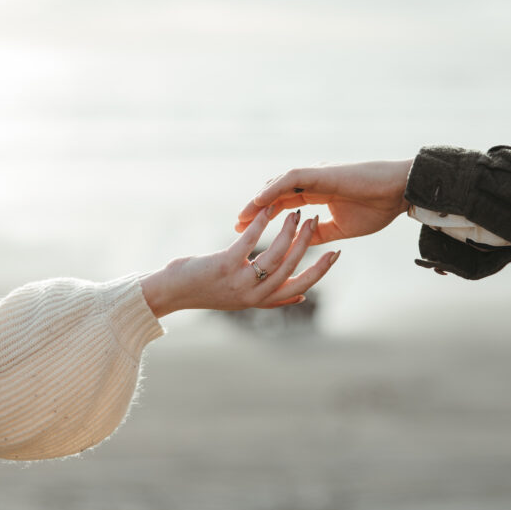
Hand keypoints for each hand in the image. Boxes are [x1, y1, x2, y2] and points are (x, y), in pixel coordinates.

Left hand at [141, 207, 338, 317]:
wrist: (172, 292)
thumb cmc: (208, 290)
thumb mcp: (245, 298)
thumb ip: (274, 298)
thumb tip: (302, 296)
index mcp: (263, 300)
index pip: (302, 285)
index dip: (322, 269)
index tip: (338, 252)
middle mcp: (254, 294)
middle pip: (292, 267)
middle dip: (307, 242)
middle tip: (317, 220)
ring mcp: (239, 281)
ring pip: (275, 255)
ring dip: (288, 231)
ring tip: (296, 212)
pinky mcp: (224, 265)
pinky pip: (249, 242)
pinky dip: (261, 224)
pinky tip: (269, 209)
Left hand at [236, 159, 413, 244]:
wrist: (399, 192)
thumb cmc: (377, 207)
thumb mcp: (341, 227)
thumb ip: (320, 233)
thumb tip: (301, 245)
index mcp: (318, 192)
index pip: (285, 204)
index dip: (266, 217)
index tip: (248, 232)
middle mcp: (313, 181)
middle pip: (276, 194)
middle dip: (256, 210)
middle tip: (236, 226)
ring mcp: (316, 175)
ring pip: (278, 185)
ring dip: (259, 201)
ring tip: (242, 216)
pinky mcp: (321, 172)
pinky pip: (290, 179)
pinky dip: (273, 189)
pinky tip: (259, 201)